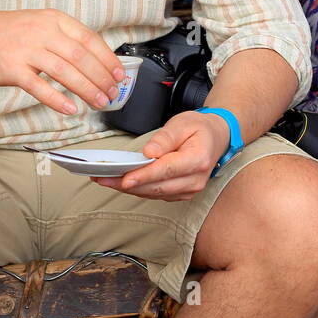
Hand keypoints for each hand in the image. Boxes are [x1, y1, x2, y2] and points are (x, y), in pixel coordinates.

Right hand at [0, 7, 123, 115]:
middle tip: (113, 94)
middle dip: (102, 78)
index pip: (90, 39)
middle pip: (82, 57)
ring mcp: (26, 50)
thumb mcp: (39, 24)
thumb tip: (95, 60)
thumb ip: (64, 38)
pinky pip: (39, 87)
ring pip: (66, 72)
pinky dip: (57, 99)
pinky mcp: (11, 68)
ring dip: (87, 90)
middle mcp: (43, 32)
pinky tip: (71, 109)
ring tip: (99, 102)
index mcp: (54, 20)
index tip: (119, 74)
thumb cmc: (6, 33)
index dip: (108, 59)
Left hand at [92, 111, 230, 200]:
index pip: (166, 170)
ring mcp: (190, 190)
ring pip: (153, 193)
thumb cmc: (198, 128)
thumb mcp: (182, 123)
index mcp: (198, 160)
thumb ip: (165, 138)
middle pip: (156, 186)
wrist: (216, 138)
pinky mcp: (181, 194)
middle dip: (127, 183)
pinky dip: (138, 189)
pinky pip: (156, 194)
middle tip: (102, 177)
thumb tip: (149, 152)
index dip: (144, 175)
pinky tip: (120, 181)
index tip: (124, 178)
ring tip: (104, 179)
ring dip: (128, 188)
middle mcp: (195, 180)